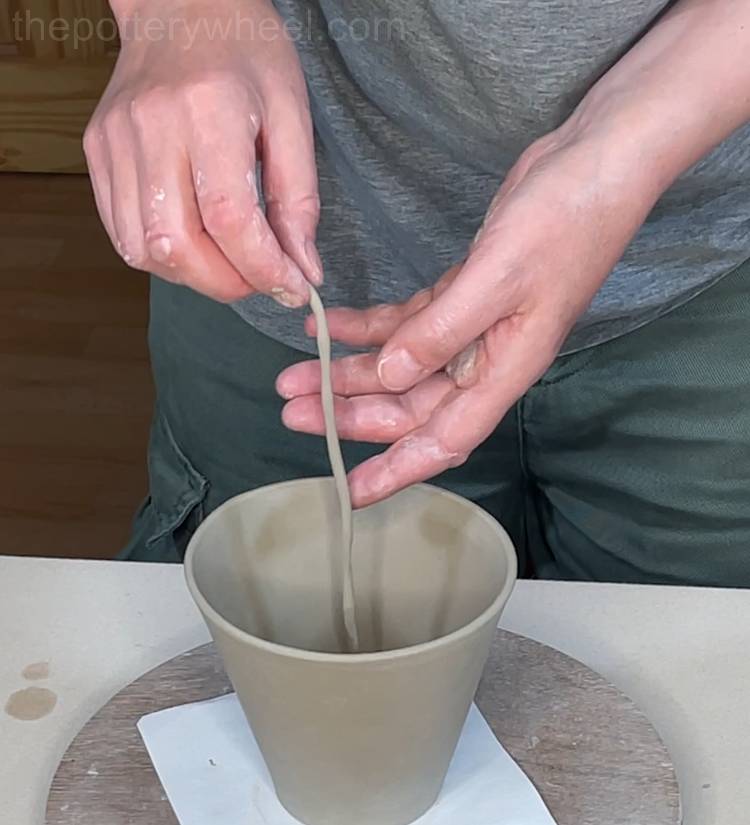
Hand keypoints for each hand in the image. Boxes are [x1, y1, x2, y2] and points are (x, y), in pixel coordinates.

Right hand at [85, 0, 320, 304]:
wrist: (181, 5)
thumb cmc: (245, 52)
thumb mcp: (292, 116)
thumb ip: (299, 200)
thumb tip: (303, 269)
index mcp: (208, 111)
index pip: (230, 219)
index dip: (265, 268)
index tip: (294, 288)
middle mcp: (151, 127)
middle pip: (177, 244)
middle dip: (227, 283)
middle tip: (261, 280)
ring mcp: (115, 141)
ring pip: (144, 250)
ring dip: (194, 277)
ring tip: (229, 263)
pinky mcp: (98, 152)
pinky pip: (122, 233)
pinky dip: (163, 257)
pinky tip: (195, 244)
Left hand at [277, 126, 659, 506]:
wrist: (596, 164)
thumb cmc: (563, 223)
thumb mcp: (498, 279)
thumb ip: (442, 332)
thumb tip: (390, 377)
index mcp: (504, 369)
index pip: (445, 438)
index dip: (399, 469)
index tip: (352, 491)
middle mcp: (487, 357)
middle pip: (410, 403)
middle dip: (350, 410)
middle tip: (293, 406)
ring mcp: (473, 325)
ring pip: (402, 365)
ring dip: (349, 370)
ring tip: (294, 373)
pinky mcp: (462, 292)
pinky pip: (405, 322)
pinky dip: (367, 327)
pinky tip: (331, 325)